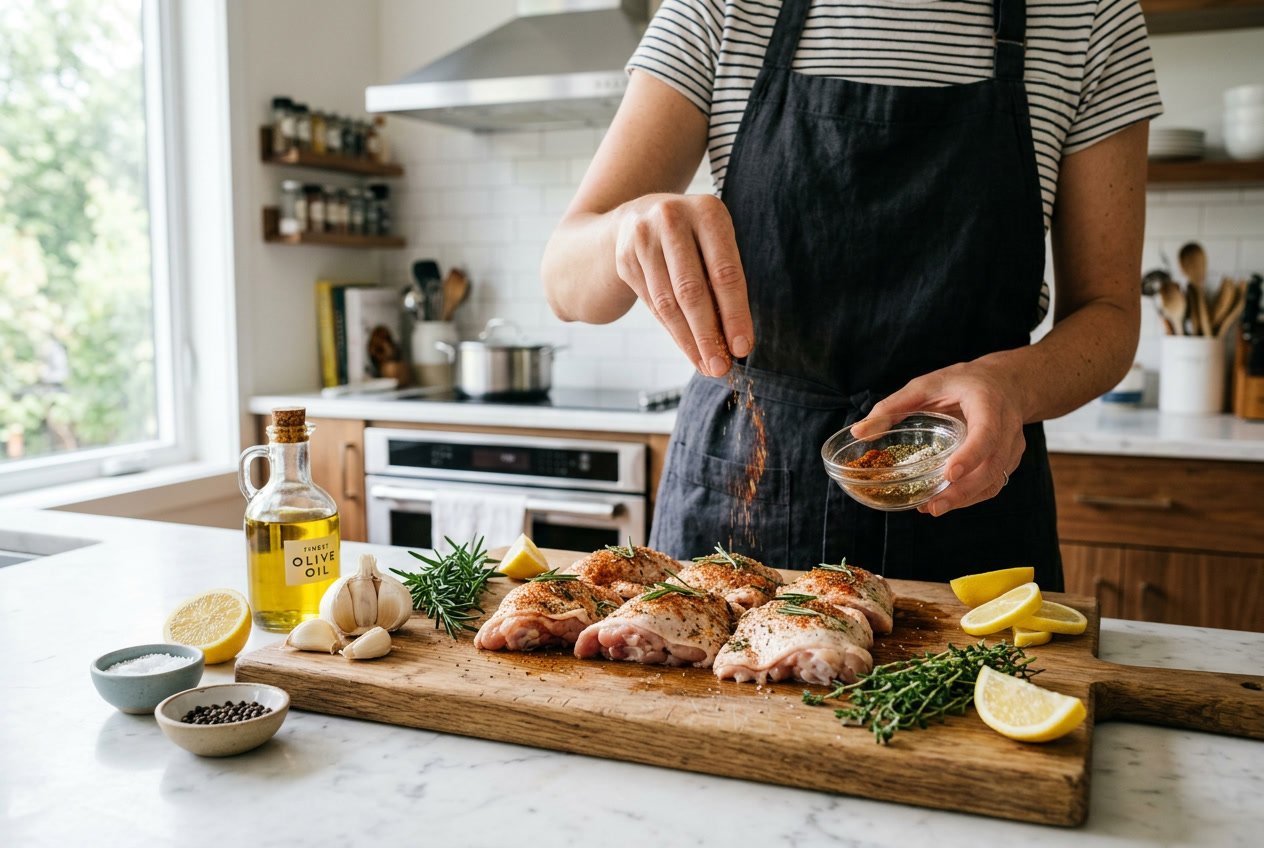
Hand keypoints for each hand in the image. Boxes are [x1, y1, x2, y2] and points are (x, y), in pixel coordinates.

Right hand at [613, 193, 753, 376]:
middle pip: (692, 291)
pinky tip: (688, 348)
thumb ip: (723, 279)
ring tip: (706, 365)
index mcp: (707, 211)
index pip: (724, 273)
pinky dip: (672, 331)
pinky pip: (652, 304)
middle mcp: (671, 219)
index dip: (735, 314)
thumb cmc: (693, 236)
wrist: (639, 215)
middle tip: (721, 368)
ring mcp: (642, 238)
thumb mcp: (714, 240)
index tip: (742, 347)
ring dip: (689, 341)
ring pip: (668, 303)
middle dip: (708, 335)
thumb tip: (734, 339)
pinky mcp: (625, 259)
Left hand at [851, 361, 1026, 516]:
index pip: (987, 433)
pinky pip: (993, 484)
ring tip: (933, 508)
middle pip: (992, 465)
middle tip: (933, 506)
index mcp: (989, 403)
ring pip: (994, 480)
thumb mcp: (926, 385)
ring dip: (965, 499)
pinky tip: (945, 501)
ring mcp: (1012, 447)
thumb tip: (859, 431)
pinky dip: (971, 497)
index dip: (971, 455)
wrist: (1005, 383)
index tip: (950, 473)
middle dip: (964, 490)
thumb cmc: (963, 382)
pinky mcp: (1008, 461)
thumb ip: (893, 406)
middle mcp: (1007, 427)